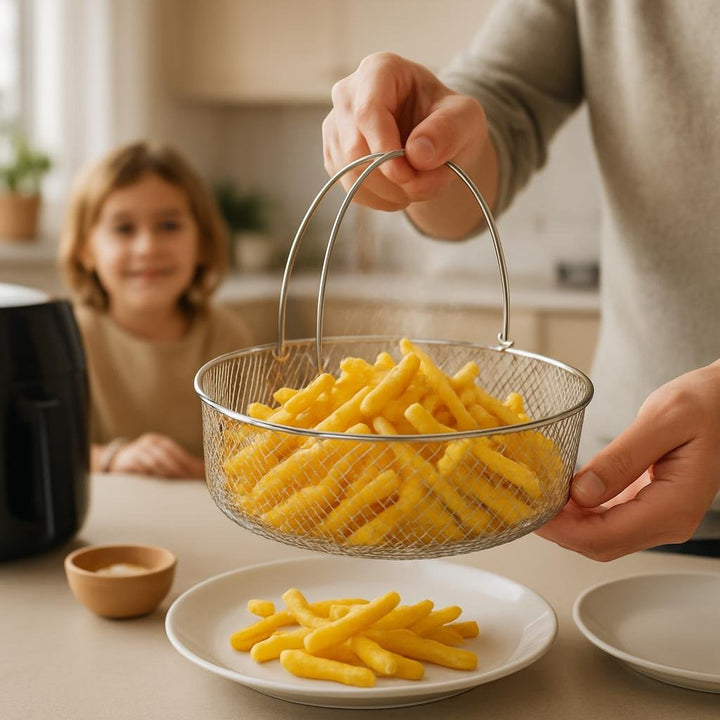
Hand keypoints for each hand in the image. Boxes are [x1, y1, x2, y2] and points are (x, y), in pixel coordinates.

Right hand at [110, 433, 204, 478]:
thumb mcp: (161, 454)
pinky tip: (157, 483)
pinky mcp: (125, 464)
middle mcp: (145, 444)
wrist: (118, 458)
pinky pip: (138, 470)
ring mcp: (134, 453)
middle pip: (163, 456)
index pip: (172, 449)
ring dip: (164, 473)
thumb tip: (203, 468)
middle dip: (176, 468)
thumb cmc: (147, 459)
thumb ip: (179, 461)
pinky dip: (149, 476)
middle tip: (186, 478)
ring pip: (152, 463)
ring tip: (175, 481)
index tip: (193, 470)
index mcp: (157, 440)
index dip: (183, 459)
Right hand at [322, 52, 493, 233]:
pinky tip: (400, 194)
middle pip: (354, 148)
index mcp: (379, 70)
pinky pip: (349, 187)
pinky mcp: (334, 155)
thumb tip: (416, 155)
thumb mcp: (465, 118)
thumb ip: (448, 131)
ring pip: (348, 172)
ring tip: (417, 189)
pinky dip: (377, 200)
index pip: (368, 112)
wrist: (436, 137)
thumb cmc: (449, 120)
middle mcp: (348, 94)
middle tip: (423, 186)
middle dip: (390, 178)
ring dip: (386, 193)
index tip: (408, 176)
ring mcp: (336, 126)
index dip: (385, 150)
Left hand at [536, 360, 719, 560]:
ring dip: (566, 523)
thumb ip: (622, 459)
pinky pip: (607, 520)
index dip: (563, 530)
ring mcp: (658, 516)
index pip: (606, 536)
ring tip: (535, 499)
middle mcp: (668, 521)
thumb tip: (582, 492)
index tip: (533, 513)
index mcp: (674, 506)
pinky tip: (559, 494)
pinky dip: (579, 513)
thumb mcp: (662, 421)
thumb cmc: (705, 404)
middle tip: (524, 506)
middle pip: (600, 544)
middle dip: (559, 530)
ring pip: (601, 536)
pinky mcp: (647, 505)